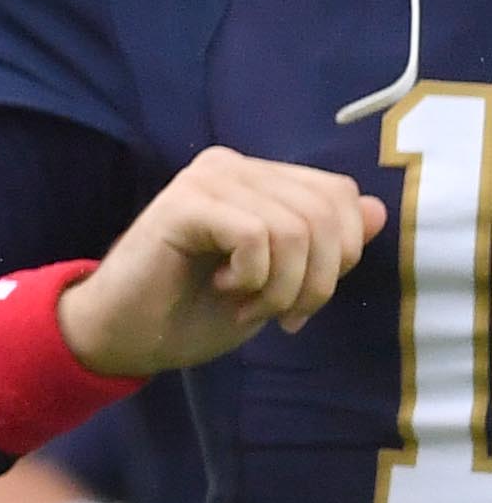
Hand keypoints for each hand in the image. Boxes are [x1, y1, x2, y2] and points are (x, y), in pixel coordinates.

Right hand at [57, 148, 385, 378]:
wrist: (124, 336)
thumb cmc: (195, 311)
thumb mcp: (280, 282)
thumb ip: (323, 246)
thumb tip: (377, 210)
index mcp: (258, 178)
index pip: (340, 195)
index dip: (343, 255)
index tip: (303, 303)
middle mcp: (233, 166)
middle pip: (326, 212)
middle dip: (318, 280)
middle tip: (282, 315)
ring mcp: (207, 179)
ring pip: (295, 228)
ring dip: (283, 287)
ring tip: (249, 306)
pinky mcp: (184, 202)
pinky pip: (256, 235)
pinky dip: (254, 278)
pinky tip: (226, 289)